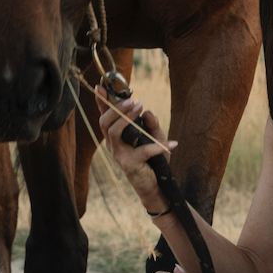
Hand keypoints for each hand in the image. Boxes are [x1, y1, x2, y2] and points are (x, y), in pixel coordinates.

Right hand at [95, 86, 176, 204]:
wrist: (156, 186)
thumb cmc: (153, 160)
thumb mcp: (155, 138)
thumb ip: (151, 124)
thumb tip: (147, 111)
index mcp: (116, 136)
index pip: (105, 117)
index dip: (101, 102)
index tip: (100, 86)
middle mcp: (113, 145)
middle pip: (104, 122)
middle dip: (117, 108)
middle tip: (134, 100)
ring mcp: (118, 155)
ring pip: (113, 132)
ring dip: (127, 118)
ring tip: (141, 108)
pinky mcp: (128, 165)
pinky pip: (141, 151)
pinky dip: (158, 146)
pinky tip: (172, 144)